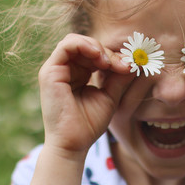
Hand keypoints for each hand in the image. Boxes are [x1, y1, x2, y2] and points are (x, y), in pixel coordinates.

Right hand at [38, 33, 133, 155]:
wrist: (73, 144)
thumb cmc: (88, 124)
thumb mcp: (109, 96)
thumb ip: (119, 77)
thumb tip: (134, 60)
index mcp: (76, 74)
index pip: (93, 53)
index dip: (112, 56)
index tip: (129, 66)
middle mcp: (64, 70)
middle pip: (86, 45)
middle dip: (107, 52)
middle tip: (123, 64)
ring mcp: (55, 70)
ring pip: (75, 41)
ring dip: (96, 47)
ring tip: (108, 62)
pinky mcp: (50, 72)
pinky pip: (66, 46)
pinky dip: (84, 45)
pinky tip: (99, 57)